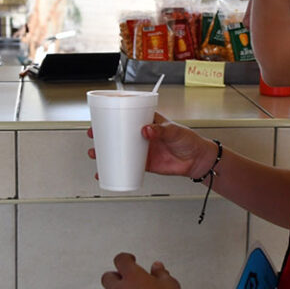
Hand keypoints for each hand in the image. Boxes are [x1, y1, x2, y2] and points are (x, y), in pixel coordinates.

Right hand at [87, 113, 217, 179]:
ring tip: (94, 153)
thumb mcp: (174, 131)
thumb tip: (146, 130)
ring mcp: (142, 149)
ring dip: (105, 152)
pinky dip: (115, 169)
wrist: (196, 160)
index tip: (101, 116)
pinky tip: (105, 173)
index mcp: (148, 121)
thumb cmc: (189, 140)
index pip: (128, 115)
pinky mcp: (144, 164)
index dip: (113, 115)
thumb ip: (161, 130)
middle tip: (93, 134)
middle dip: (103, 133)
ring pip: (119, 150)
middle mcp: (142, 134)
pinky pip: (126, 166)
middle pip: (118, 132)